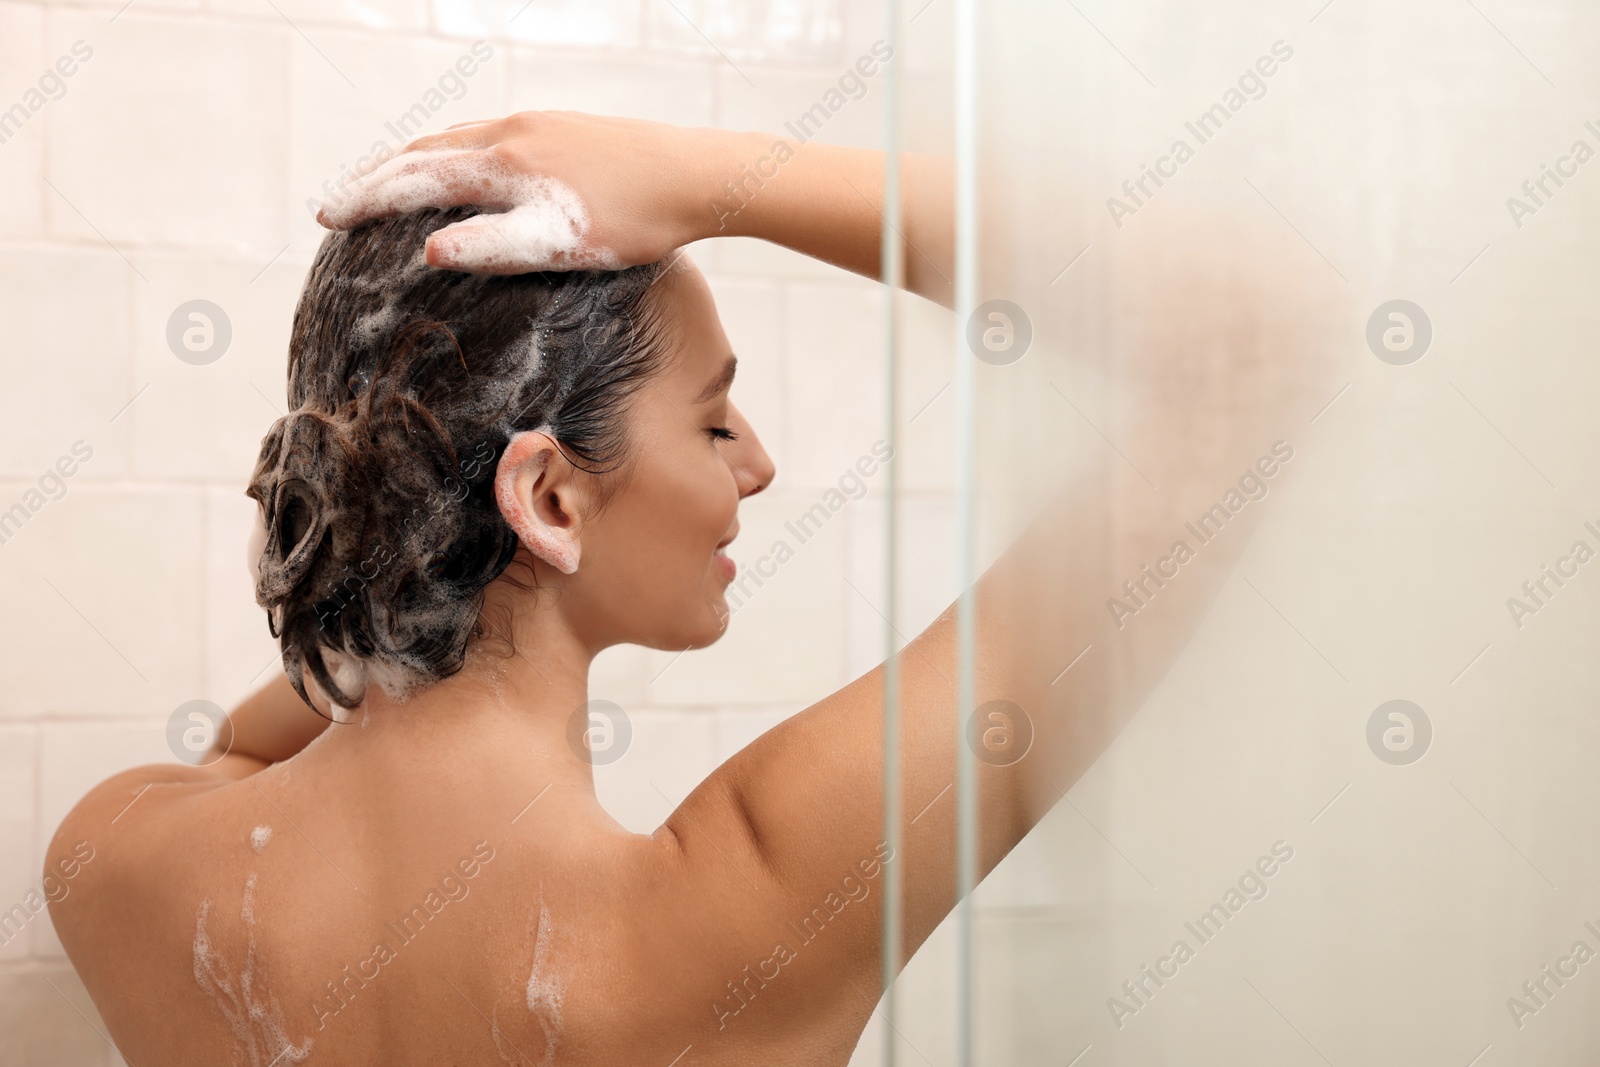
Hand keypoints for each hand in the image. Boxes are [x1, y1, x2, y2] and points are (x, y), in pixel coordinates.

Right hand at [315, 111, 735, 273]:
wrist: (699, 176)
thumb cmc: (633, 219)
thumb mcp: (560, 244)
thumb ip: (494, 248)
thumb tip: (427, 252)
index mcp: (502, 161)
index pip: (413, 178)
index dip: (366, 199)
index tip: (325, 217)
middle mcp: (511, 131)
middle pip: (425, 150)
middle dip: (378, 177)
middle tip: (340, 202)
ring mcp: (539, 125)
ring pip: (458, 139)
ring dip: (415, 163)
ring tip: (390, 184)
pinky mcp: (564, 130)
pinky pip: (490, 137)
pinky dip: (457, 155)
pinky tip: (470, 171)